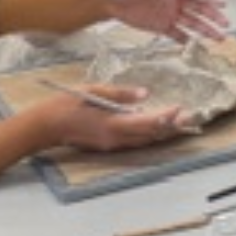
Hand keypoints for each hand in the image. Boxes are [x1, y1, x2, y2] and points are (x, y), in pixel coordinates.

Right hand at [43, 83, 199, 151]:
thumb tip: (145, 93)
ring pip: (144, 140)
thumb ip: (120, 93)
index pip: (146, 123)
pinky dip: (148, 133)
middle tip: (190, 116)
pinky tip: (156, 125)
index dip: (166, 117)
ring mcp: (112, 144)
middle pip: (150, 134)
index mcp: (111, 124)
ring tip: (180, 121)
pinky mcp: (108, 144)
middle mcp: (115, 138)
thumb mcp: (93, 90)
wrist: (44, 126)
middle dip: (171, 126)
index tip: (180, 108)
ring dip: (162, 131)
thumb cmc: (64, 105)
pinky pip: (134, 140)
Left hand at [105, 0, 227, 41]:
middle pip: (199, 8)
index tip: (220, 3)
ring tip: (219, 38)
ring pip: (192, 22)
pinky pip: (176, 33)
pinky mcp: (161, 25)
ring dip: (206, 30)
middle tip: (225, 24)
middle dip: (213, 16)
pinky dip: (184, 39)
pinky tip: (194, 44)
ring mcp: (170, 13)